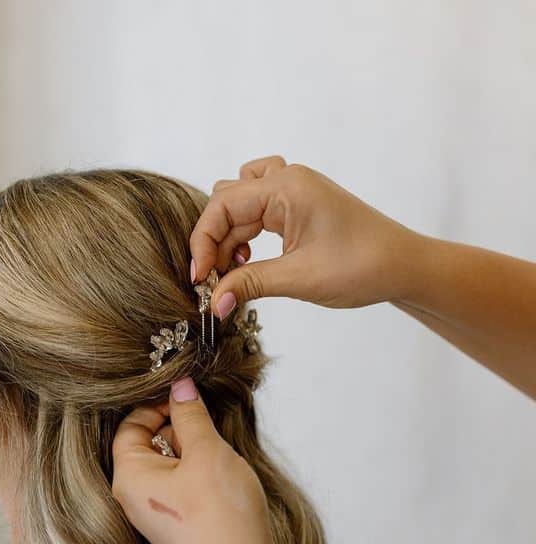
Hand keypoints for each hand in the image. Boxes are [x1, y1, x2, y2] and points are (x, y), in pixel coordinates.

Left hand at [111, 376, 293, 543]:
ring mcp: (158, 516)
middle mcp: (135, 498)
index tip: (188, 397)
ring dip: (196, 453)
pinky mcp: (180, 528)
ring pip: (171, 467)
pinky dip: (203, 476)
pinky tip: (227, 478)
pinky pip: (184, 489)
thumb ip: (191, 415)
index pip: (129, 426)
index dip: (158, 405)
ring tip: (222, 456)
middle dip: (181, 429)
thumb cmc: (218, 516)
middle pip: (149, 445)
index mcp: (128, 477)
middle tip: (209, 425)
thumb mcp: (206, 452)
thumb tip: (181, 386)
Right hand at [190, 155, 420, 315]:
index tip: (199, 279)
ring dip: (229, 238)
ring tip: (235, 271)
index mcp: (286, 187)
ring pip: (239, 206)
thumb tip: (214, 302)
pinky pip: (257, 212)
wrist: (404, 267)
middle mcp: (287, 180)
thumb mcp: (299, 279)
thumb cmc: (363, 266)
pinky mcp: (299, 207)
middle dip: (213, 241)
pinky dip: (245, 236)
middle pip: (227, 202)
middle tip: (213, 281)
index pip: (222, 205)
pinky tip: (250, 261)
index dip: (203, 242)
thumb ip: (250, 284)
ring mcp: (294, 191)